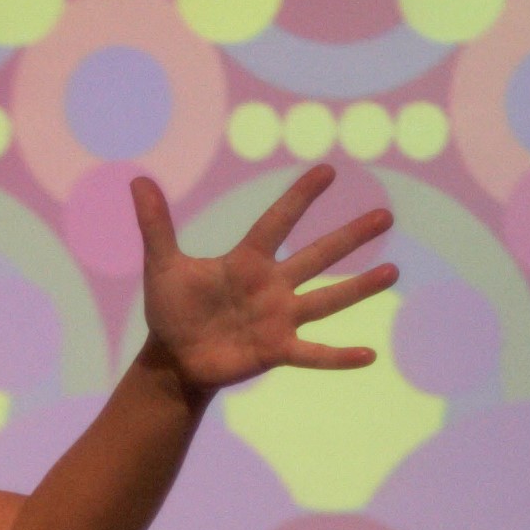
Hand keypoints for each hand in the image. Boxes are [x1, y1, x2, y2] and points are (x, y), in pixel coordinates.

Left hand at [130, 165, 397, 399]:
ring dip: (358, 288)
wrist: (174, 358)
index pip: (278, 222)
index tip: (328, 171)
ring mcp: (279, 318)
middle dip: (350, 237)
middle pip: (317, 256)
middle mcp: (271, 286)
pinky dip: (338, 356)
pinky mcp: (277, 350)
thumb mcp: (162, 266)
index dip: (300, 197)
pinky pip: (313, 353)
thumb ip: (155, 225)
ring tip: (392, 271)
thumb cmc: (173, 309)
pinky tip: (368, 355)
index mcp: (247, 261)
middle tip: (386, 215)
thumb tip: (137, 181)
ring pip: (326, 299)